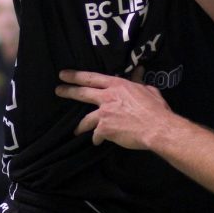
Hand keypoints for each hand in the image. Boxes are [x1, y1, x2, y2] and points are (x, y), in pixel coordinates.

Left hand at [56, 70, 173, 148]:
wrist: (155, 127)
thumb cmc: (155, 108)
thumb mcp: (148, 90)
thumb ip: (139, 81)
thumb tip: (139, 71)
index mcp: (117, 85)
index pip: (93, 78)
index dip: (77, 76)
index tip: (64, 74)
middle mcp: (107, 97)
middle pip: (83, 93)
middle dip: (68, 91)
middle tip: (58, 90)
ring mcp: (104, 113)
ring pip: (86, 119)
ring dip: (80, 126)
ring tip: (76, 131)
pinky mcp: (104, 129)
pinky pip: (97, 135)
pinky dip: (97, 139)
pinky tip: (98, 142)